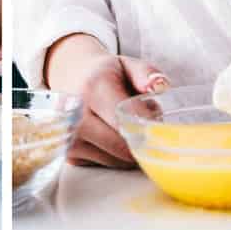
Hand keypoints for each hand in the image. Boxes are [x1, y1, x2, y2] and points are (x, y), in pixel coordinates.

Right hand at [45, 34, 169, 166]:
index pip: (125, 121)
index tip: (158, 126)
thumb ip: (146, 73)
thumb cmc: (104, 76)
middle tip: (147, 129)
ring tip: (126, 129)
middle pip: (122, 147)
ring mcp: (71, 139)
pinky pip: (106, 164)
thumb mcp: (126, 64)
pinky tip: (113, 138)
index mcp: (93, 89)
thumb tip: (160, 86)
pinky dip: (116, 156)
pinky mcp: (71, 155)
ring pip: (117, 160)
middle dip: (141, 142)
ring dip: (130, 150)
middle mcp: (77, 117)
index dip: (147, 128)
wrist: (70, 82)